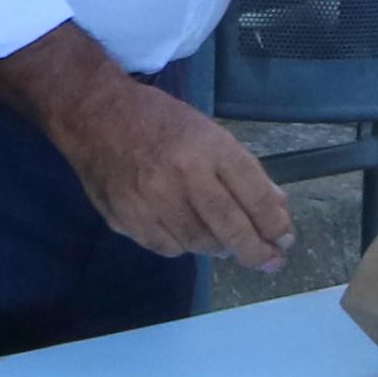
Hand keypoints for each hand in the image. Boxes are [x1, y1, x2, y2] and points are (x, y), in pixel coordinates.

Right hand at [54, 75, 292, 270]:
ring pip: (200, 244)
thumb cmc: (158, 120)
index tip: (284, 239)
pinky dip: (183, 246)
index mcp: (207, 147)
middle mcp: (181, 175)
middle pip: (230, 228)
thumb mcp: (207, 132)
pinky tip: (187, 234)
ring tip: (226, 243)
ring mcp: (151, 200)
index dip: (274, 224)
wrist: (93, 114)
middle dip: (256, 251)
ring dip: (219, 247)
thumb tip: (276, 210)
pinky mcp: (127, 219)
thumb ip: (242, 171)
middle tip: (270, 262)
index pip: (253, 195)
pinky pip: (169, 248)